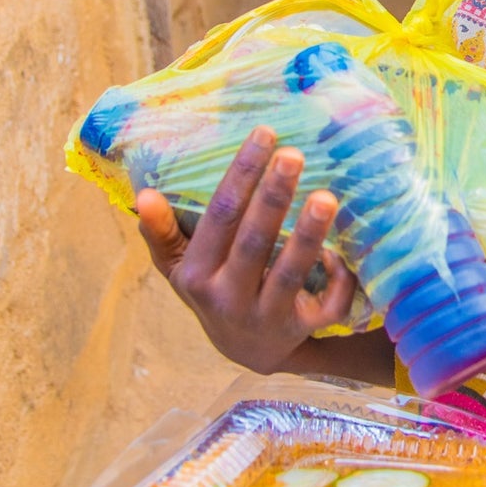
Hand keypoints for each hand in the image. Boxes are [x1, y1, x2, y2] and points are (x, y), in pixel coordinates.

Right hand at [136, 126, 355, 374]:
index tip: (265, 134)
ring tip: (326, 197)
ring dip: (309, 235)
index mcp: (197, 274)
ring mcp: (266, 316)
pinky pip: (326, 306)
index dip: (242, 176)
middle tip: (293, 155)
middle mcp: (228, 297)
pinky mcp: (301, 329)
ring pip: (289, 274)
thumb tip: (144, 194)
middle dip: (273, 198)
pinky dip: (338, 279)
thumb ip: (161, 232)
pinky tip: (341, 250)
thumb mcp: (178, 268)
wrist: (250, 351)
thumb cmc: (214, 290)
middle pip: (253, 242)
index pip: (219, 218)